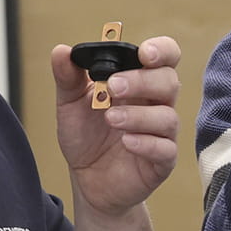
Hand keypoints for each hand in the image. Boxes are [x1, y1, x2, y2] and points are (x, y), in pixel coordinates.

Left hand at [53, 36, 181, 218]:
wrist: (86, 179)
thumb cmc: (86, 137)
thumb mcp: (70, 104)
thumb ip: (68, 78)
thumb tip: (62, 51)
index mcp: (139, 82)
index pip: (165, 57)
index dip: (162, 50)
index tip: (144, 53)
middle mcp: (155, 104)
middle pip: (169, 81)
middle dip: (142, 81)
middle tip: (113, 87)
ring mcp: (161, 133)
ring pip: (167, 116)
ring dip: (138, 115)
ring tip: (110, 119)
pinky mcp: (162, 161)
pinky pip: (166, 149)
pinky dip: (146, 143)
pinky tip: (126, 142)